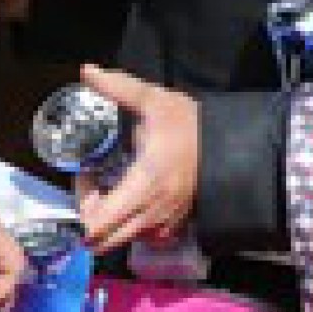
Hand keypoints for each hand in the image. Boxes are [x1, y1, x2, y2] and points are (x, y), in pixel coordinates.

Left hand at [70, 63, 201, 250]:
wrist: (231, 144)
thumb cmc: (190, 124)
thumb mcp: (153, 100)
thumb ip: (117, 87)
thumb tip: (87, 71)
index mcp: (143, 185)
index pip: (96, 224)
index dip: (81, 203)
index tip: (86, 173)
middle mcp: (151, 213)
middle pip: (102, 240)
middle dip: (88, 216)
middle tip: (92, 184)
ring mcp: (163, 224)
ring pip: (121, 241)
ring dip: (107, 221)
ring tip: (111, 189)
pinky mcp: (173, 227)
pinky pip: (141, 239)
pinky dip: (128, 226)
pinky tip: (131, 199)